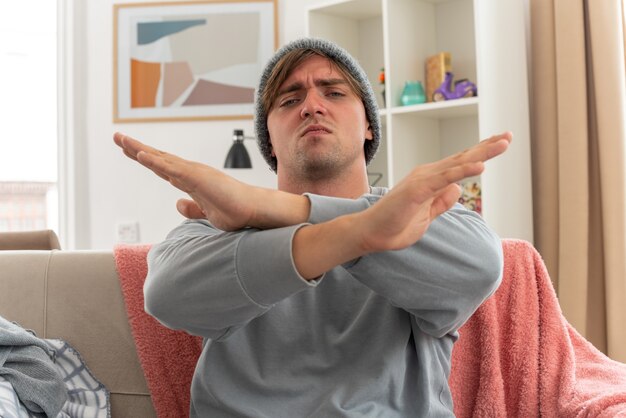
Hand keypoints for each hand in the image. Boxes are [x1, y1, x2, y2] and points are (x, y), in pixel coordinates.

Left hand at [113, 132, 309, 230]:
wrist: (253, 210)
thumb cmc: (235, 211)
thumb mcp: (206, 212)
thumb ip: (192, 208)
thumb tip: (177, 204)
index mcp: (191, 180)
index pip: (163, 167)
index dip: (146, 159)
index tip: (130, 151)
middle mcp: (190, 172)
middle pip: (158, 158)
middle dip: (136, 148)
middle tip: (117, 137)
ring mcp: (193, 173)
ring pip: (161, 159)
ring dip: (139, 149)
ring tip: (121, 140)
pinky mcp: (197, 178)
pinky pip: (171, 168)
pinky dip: (154, 161)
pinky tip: (140, 155)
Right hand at [356, 132, 511, 252]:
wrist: (371, 233)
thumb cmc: (395, 225)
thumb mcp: (426, 216)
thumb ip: (442, 202)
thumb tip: (458, 189)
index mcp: (431, 181)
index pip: (460, 164)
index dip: (481, 153)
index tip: (500, 143)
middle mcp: (428, 175)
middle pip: (462, 158)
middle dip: (487, 147)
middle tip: (508, 136)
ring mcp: (422, 181)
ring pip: (457, 164)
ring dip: (481, 153)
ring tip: (502, 144)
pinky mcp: (417, 190)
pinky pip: (444, 179)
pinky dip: (463, 171)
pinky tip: (480, 165)